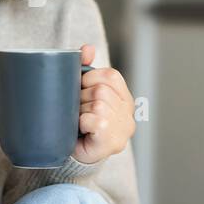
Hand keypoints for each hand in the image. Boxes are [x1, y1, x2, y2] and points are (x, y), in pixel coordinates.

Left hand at [75, 44, 135, 164]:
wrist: (75, 154)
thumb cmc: (79, 122)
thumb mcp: (82, 93)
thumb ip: (85, 68)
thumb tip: (87, 48)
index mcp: (124, 97)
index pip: (110, 75)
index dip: (90, 78)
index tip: (80, 90)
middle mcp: (128, 112)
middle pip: (101, 90)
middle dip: (81, 97)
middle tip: (76, 109)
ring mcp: (122, 128)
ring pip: (97, 104)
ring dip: (80, 111)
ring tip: (78, 121)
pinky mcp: (112, 141)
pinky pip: (94, 120)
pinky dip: (82, 123)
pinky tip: (82, 129)